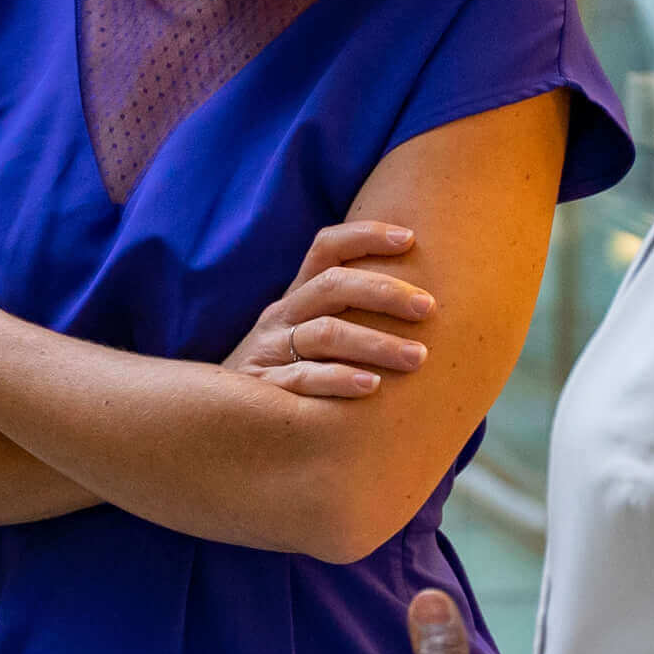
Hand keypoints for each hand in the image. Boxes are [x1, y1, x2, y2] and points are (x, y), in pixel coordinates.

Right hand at [228, 220, 435, 400]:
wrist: (225, 418)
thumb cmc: (288, 374)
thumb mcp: (310, 337)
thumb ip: (350, 316)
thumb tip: (423, 298)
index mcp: (299, 296)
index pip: (327, 248)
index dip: (365, 235)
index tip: (410, 237)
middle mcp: (283, 315)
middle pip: (333, 286)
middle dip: (384, 292)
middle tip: (428, 307)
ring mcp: (270, 350)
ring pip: (325, 334)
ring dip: (375, 343)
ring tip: (418, 356)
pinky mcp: (264, 387)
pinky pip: (304, 378)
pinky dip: (339, 380)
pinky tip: (373, 386)